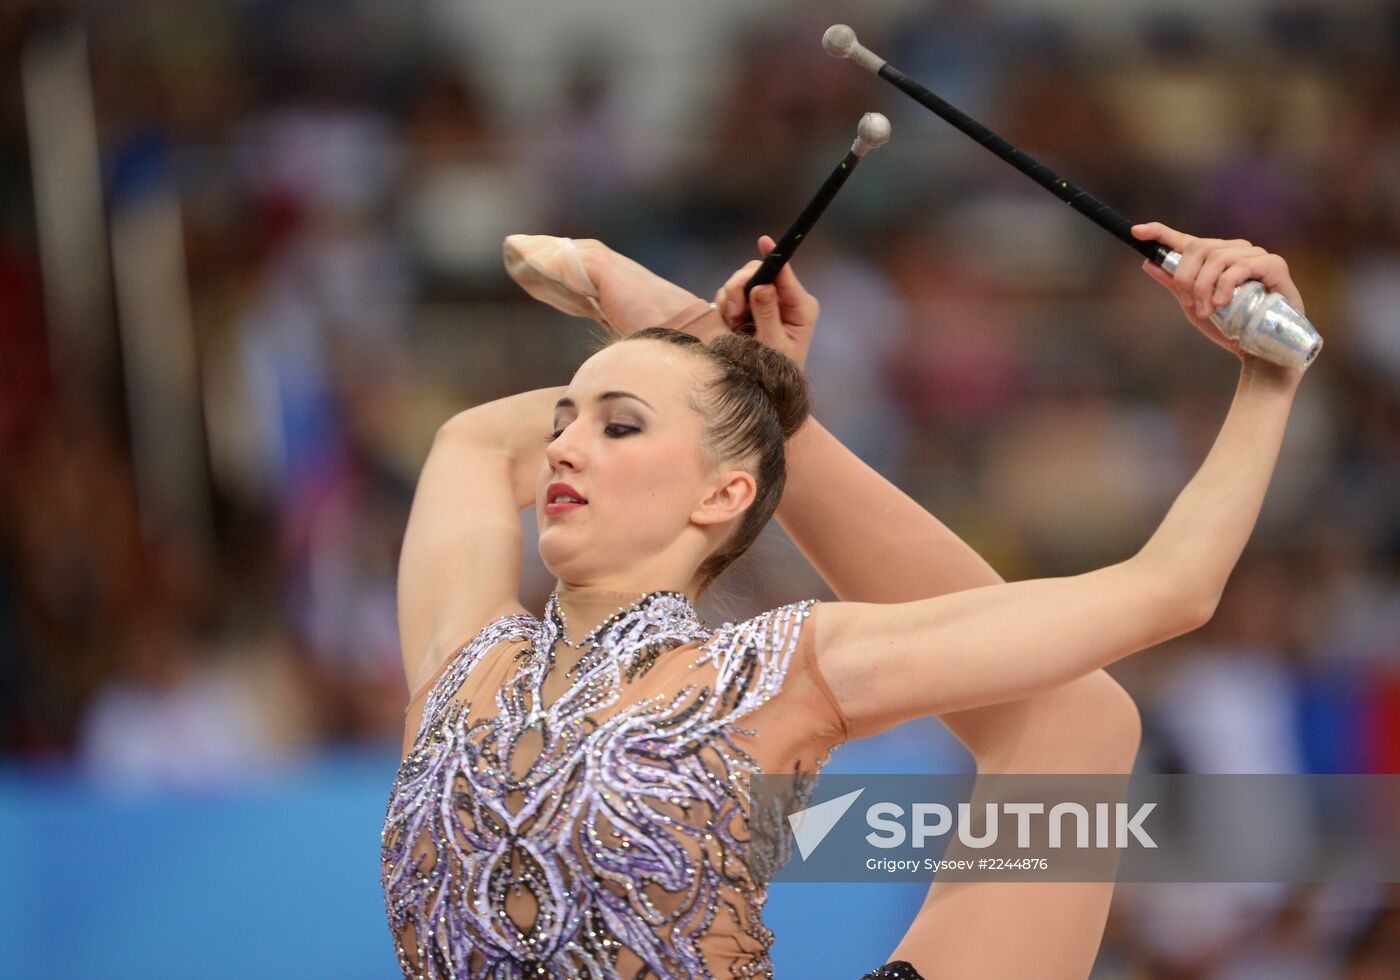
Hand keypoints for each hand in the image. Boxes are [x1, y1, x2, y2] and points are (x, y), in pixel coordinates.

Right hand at [714, 235, 819, 371]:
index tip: (765, 241)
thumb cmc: (778, 371)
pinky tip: (731, 323)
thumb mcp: (774, 346)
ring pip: (741, 281)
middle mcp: (786, 298)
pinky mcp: (751, 306)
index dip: (774, 256)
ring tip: (734, 323)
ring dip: (731, 299)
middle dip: (740, 287)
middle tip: (734, 312)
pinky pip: (732, 293)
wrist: (767, 388)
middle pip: (758, 272)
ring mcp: (767, 300)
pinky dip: (725, 305)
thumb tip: (762, 287)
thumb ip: (767, 315)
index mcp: (801, 307)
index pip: (786, 274)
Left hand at [1131, 222, 1305, 364]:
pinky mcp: (1274, 265)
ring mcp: (1256, 256)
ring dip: (1204, 287)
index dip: (1161, 232)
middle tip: (1189, 302)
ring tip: (1207, 311)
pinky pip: (1241, 266)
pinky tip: (1222, 303)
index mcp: (1215, 259)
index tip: (1137, 231)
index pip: (1187, 240)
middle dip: (1185, 277)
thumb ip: (1175, 285)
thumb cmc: (1230, 329)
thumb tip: (1148, 263)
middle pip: (1197, 247)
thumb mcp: (1194, 307)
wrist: (1260, 352)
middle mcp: (1235, 251)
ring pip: (1217, 257)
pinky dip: (1225, 285)